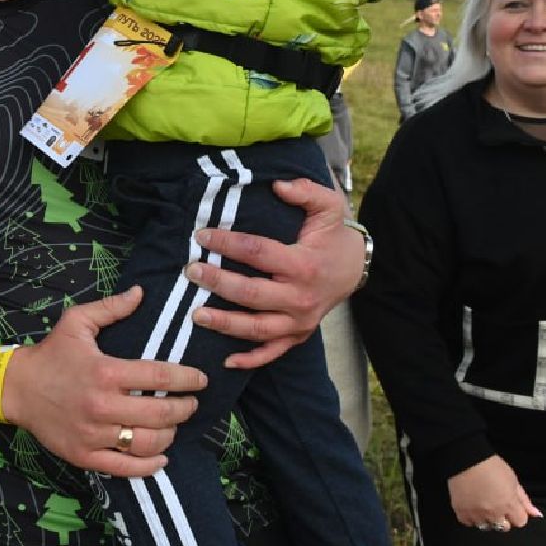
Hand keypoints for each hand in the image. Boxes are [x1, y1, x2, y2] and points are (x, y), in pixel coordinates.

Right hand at [2, 287, 205, 477]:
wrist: (16, 387)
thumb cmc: (51, 353)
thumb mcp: (77, 322)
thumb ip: (111, 307)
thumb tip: (140, 292)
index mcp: (105, 371)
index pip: (160, 376)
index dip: (188, 379)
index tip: (200, 380)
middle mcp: (102, 405)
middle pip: (160, 413)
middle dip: (185, 409)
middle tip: (191, 404)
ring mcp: (93, 434)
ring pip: (146, 442)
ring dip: (170, 435)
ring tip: (174, 425)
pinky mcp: (85, 456)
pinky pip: (125, 468)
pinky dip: (149, 466)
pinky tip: (161, 456)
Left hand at [185, 178, 363, 367]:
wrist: (355, 268)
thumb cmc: (333, 235)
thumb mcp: (328, 206)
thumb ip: (306, 191)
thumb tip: (278, 184)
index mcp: (304, 264)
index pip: (258, 253)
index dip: (227, 244)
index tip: (202, 236)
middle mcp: (301, 297)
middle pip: (252, 294)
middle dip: (218, 283)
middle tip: (191, 272)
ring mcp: (299, 321)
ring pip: (257, 329)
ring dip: (225, 324)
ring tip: (196, 314)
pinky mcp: (297, 335)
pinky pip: (272, 353)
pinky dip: (250, 360)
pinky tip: (226, 360)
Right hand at [448, 455, 540, 529]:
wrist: (466, 459)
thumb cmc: (490, 466)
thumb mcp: (513, 480)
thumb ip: (524, 500)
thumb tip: (536, 514)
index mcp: (509, 504)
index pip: (520, 522)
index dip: (516, 513)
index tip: (511, 506)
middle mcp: (494, 513)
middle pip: (504, 527)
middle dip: (502, 518)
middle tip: (496, 504)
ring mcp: (477, 514)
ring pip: (486, 527)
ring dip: (486, 518)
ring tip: (482, 504)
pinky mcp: (462, 513)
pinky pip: (469, 523)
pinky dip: (471, 517)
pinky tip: (472, 505)